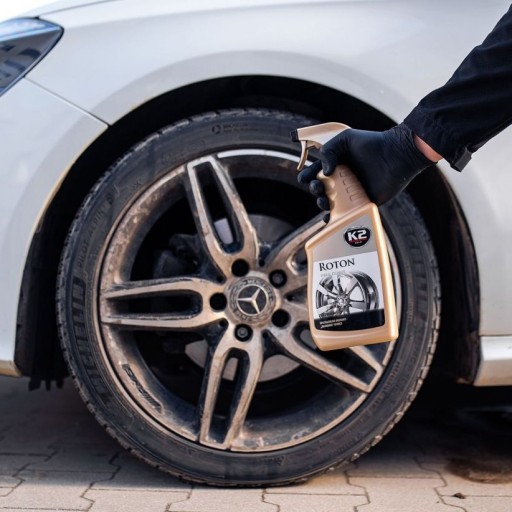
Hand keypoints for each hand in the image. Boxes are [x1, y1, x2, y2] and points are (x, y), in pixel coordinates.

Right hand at [297, 123, 436, 220]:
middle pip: (320, 189)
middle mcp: (342, 179)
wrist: (396, 154)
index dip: (307, 176)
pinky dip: (335, 218)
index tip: (304, 179)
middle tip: (318, 187)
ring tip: (323, 201)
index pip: (316, 172)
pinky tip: (328, 217)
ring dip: (321, 204)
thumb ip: (329, 150)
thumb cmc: (373, 143)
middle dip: (314, 189)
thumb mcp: (346, 139)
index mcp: (336, 164)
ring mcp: (351, 192)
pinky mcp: (361, 203)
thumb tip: (324, 173)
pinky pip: (345, 214)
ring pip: (329, 202)